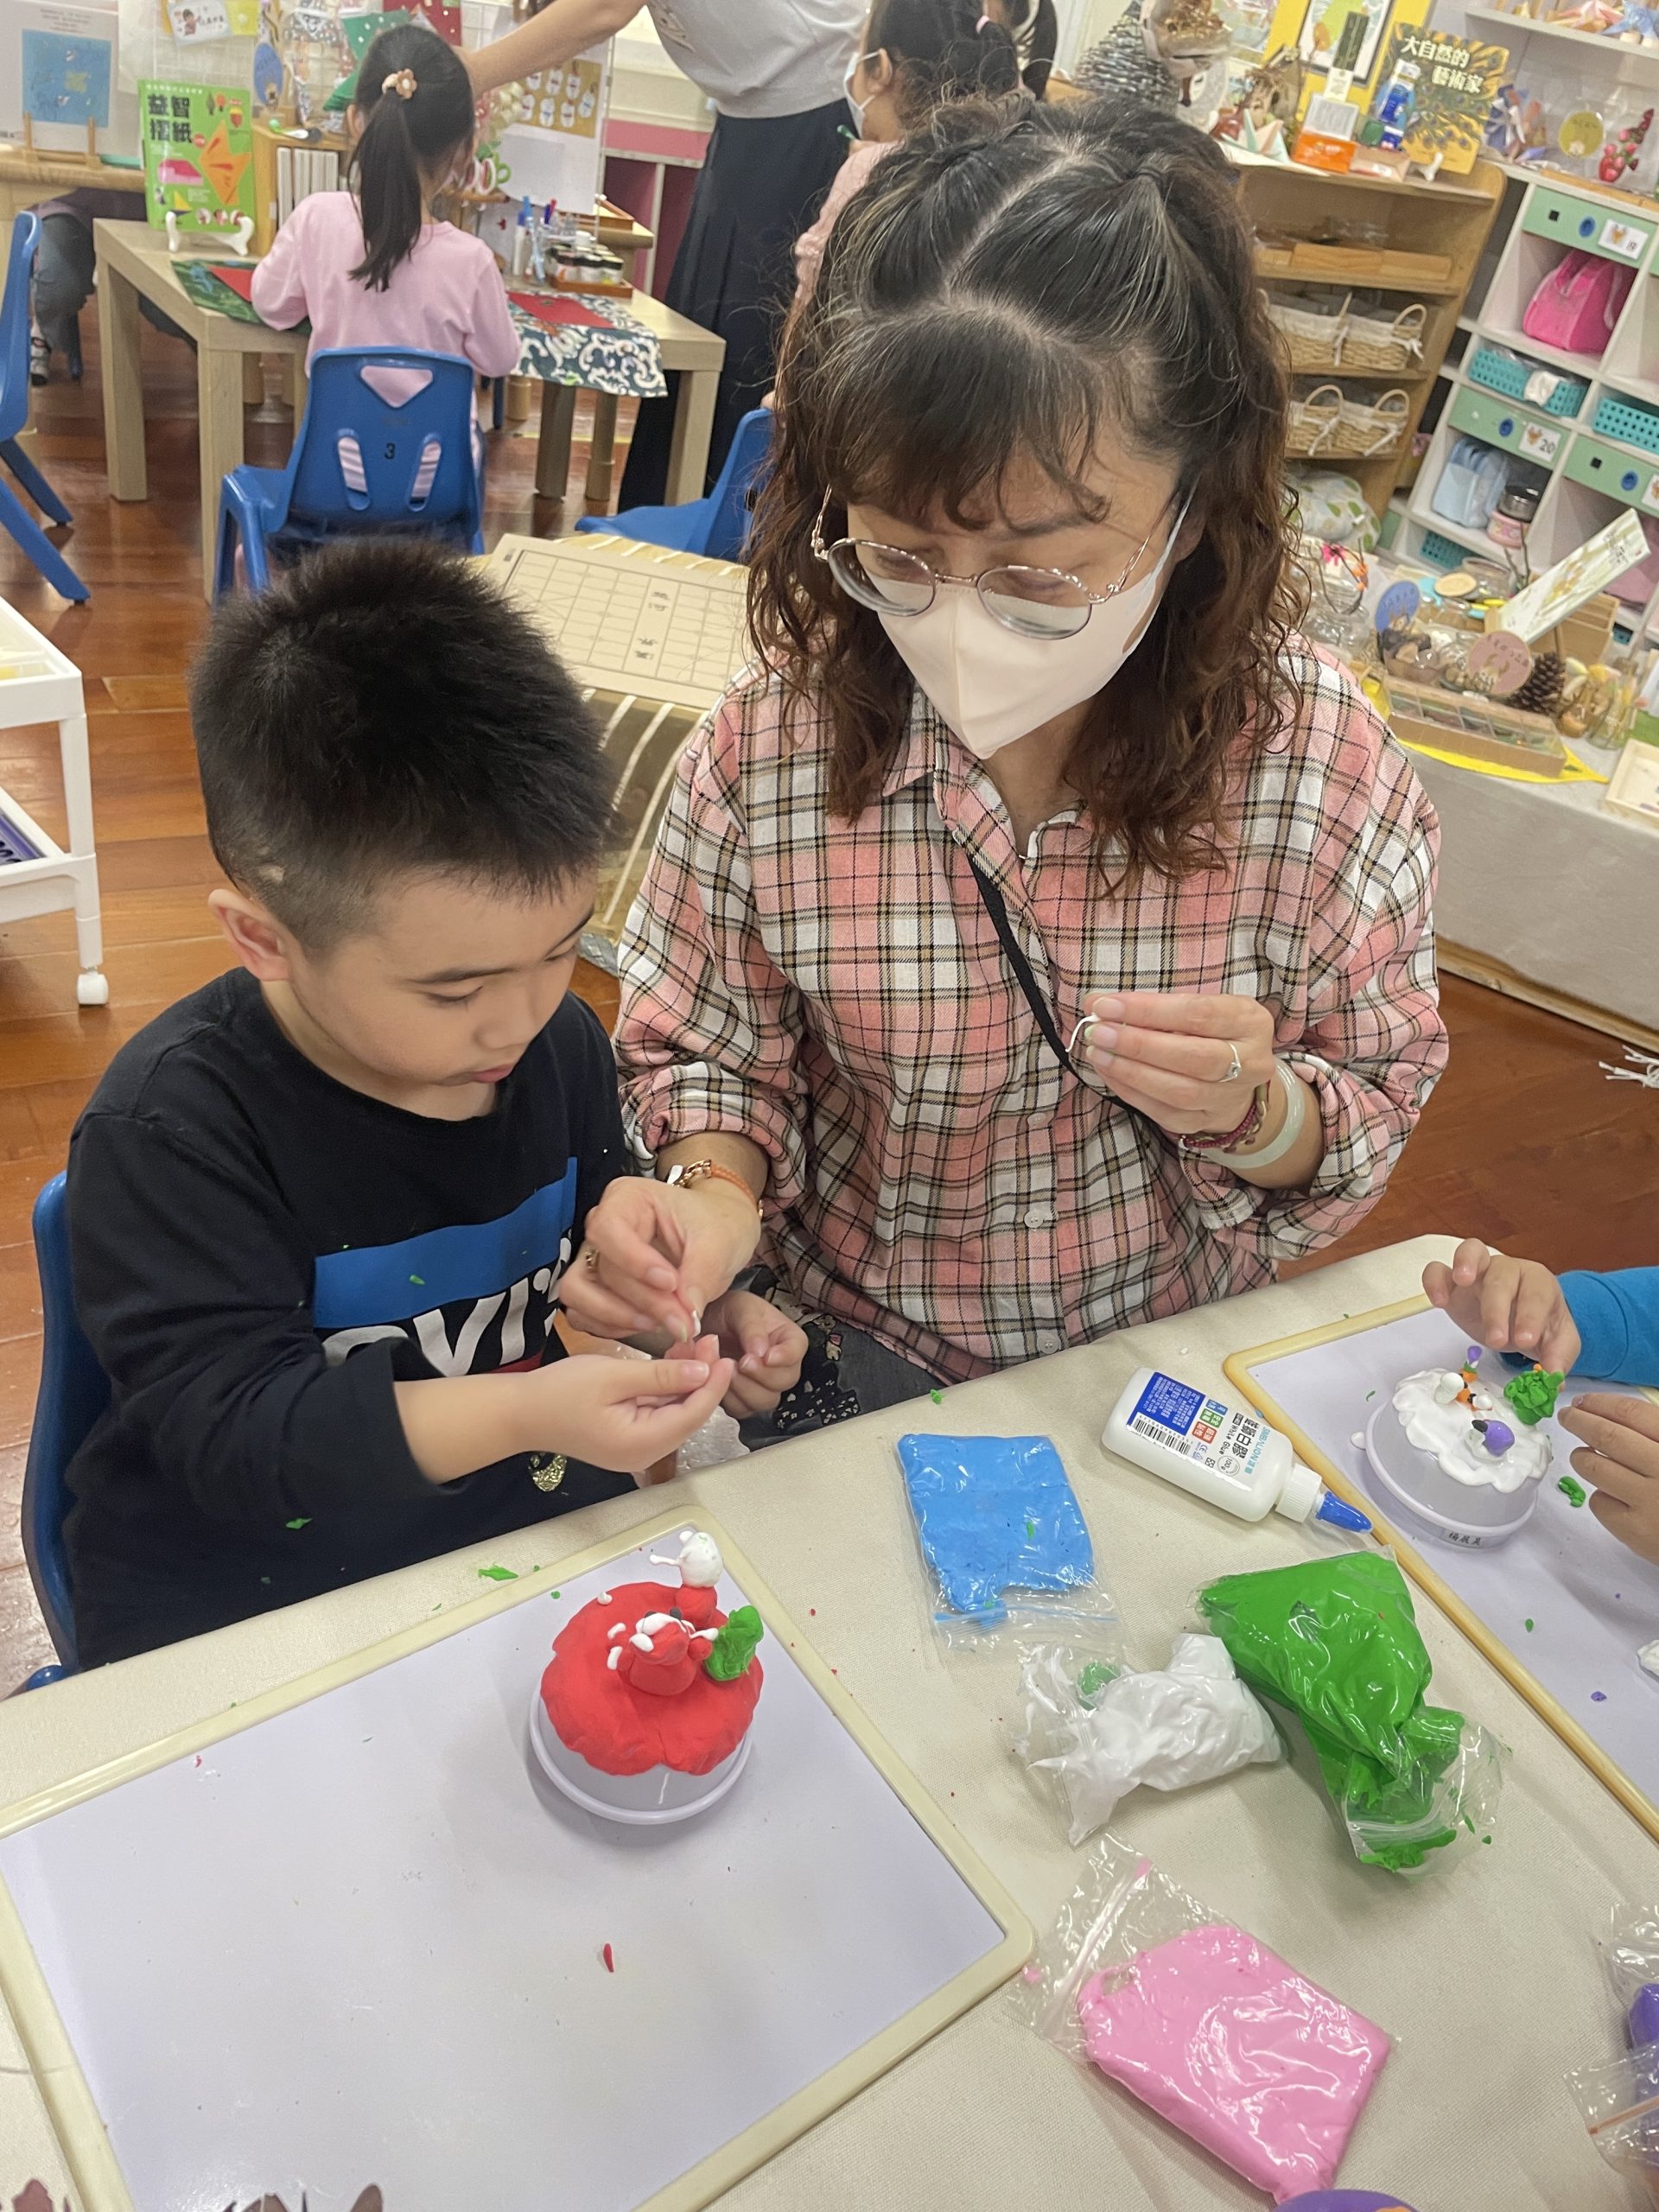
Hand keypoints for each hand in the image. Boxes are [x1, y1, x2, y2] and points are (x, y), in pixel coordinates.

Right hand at [524, 1349, 734, 1472]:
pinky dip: (668, 1388)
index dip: (714, 1384)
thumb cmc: (559, 1392)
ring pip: (675, 1412)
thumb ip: (661, 1376)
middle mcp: (644, 1453)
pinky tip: (673, 1360)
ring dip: (686, 1380)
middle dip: (702, 1378)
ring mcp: (636, 1448)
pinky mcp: (628, 1438)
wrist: (520, 1412)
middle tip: (708, 1340)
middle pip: (688, 1415)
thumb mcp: (613, 1376)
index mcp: (642, 1444)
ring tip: (693, 1344)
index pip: (694, 1414)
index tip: (724, 1354)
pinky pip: (658, 1413)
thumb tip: (703, 1371)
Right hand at [561, 1175, 760, 1343]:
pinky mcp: (596, 1286)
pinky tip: (647, 1327)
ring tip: (664, 1324)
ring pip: (580, 1293)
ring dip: (620, 1316)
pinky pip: (583, 1313)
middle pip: (603, 1269)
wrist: (720, 1236)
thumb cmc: (717, 1224)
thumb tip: (686, 1311)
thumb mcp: (720, 1240)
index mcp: (627, 1198)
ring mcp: (595, 1258)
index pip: (609, 1229)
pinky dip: (611, 1327)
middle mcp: (603, 1226)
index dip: (634, 1261)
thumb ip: (702, 1273)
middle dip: (644, 1300)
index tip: (671, 1283)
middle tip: (682, 1319)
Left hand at [702, 1291, 806, 1416]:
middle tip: (740, 1362)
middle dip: (760, 1375)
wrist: (708, 1325)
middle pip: (784, 1381)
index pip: (797, 1351)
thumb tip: (761, 1352)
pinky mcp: (745, 1399)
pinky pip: (743, 1409)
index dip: (784, 1358)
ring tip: (726, 1370)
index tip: (766, 1356)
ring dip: (743, 1389)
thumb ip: (752, 1328)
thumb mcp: (742, 1308)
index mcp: (788, 1338)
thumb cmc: (729, 1312)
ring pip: (765, 1400)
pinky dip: (730, 1399)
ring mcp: (764, 1385)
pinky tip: (719, 1380)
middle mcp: (781, 1365)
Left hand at [1079, 992, 1275, 1136]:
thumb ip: (1161, 1005)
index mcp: (1250, 1022)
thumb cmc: (1211, 1031)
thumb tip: (1101, 1004)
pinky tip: (1108, 1071)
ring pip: (1179, 1091)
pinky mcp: (1203, 1121)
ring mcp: (1228, 1097)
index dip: (1149, 1010)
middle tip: (1099, 1031)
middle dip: (1139, 1044)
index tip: (1107, 1004)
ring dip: (1131, 1070)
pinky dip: (1130, 1090)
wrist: (1237, 1077)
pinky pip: (1163, 1111)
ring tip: (1098, 1052)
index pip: (1199, 1014)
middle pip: (1192, 1057)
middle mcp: (1249, 1063)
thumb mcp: (1204, 1006)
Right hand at [1422, 1239, 1580, 1371]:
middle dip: (1497, 1310)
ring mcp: (1479, 1271)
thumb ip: (1559, 1357)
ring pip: (1472, 1252)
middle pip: (1502, 1277)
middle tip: (1496, 1341)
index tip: (1525, 1341)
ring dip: (1466, 1262)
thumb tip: (1554, 1377)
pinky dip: (1435, 1280)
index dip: (1531, 1316)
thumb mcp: (1558, 1343)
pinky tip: (1439, 1302)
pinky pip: (1438, 1270)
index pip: (1536, 1293)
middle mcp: (1510, 1270)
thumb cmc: (1539, 1324)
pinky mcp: (1452, 1282)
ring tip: (1461, 1281)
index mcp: (1538, 1282)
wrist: (1520, 1318)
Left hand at [1557, 1394, 1658, 1565]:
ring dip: (1581, 1457)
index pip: (1632, 1414)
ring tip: (1583, 1456)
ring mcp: (1648, 1500)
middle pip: (1607, 1436)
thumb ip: (1652, 1434)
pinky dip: (1601, 1495)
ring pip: (1594, 1468)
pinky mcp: (1635, 1529)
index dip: (1601, 1404)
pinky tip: (1614, 1496)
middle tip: (1567, 1417)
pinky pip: (1600, 1502)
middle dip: (1579, 1422)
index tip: (1583, 1402)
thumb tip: (1607, 1412)